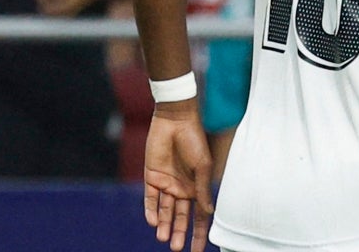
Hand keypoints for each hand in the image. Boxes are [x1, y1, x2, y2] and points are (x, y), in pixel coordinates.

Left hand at [144, 101, 214, 251]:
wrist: (175, 120)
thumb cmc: (194, 140)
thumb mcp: (203, 166)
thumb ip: (203, 189)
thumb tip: (209, 211)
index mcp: (197, 186)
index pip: (199, 215)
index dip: (199, 232)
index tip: (197, 249)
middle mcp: (182, 188)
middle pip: (180, 217)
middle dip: (179, 233)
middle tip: (176, 249)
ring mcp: (166, 184)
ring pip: (164, 211)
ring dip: (163, 225)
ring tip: (163, 239)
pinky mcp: (151, 177)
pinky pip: (149, 199)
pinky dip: (150, 211)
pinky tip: (152, 222)